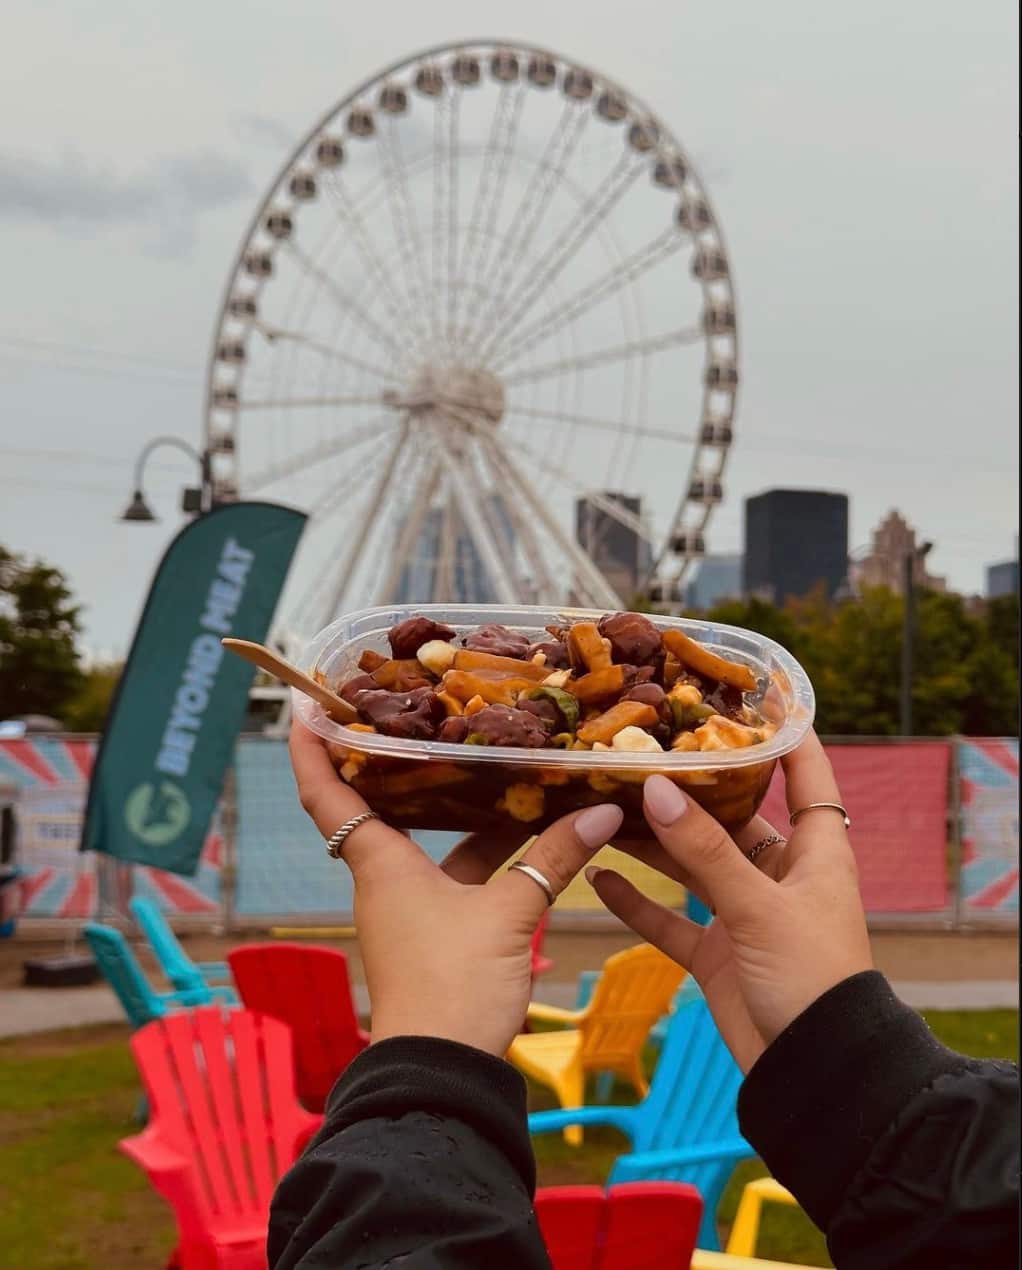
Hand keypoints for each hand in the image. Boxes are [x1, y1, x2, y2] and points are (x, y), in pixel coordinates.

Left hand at [290, 722, 623, 1056]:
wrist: (443, 1073)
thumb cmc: (454, 985)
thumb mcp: (511, 914)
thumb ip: (553, 859)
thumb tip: (602, 811)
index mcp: (381, 864)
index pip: (327, 795)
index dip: (312, 751)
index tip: (306, 709)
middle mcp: (386, 881)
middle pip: (383, 810)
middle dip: (402, 767)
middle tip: (426, 721)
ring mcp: (410, 910)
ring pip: (432, 845)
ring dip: (465, 814)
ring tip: (507, 769)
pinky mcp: (437, 936)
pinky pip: (457, 878)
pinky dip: (488, 858)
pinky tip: (531, 841)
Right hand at [587, 731, 871, 1072]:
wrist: (815, 1073)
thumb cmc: (811, 978)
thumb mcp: (759, 906)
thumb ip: (705, 850)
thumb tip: (659, 788)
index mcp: (815, 852)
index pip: (807, 777)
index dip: (787, 737)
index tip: (754, 697)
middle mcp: (780, 875)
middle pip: (732, 817)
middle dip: (690, 789)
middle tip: (643, 752)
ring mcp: (745, 915)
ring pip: (693, 865)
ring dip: (654, 842)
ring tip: (606, 805)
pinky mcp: (718, 955)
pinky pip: (670, 920)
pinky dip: (637, 903)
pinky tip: (597, 878)